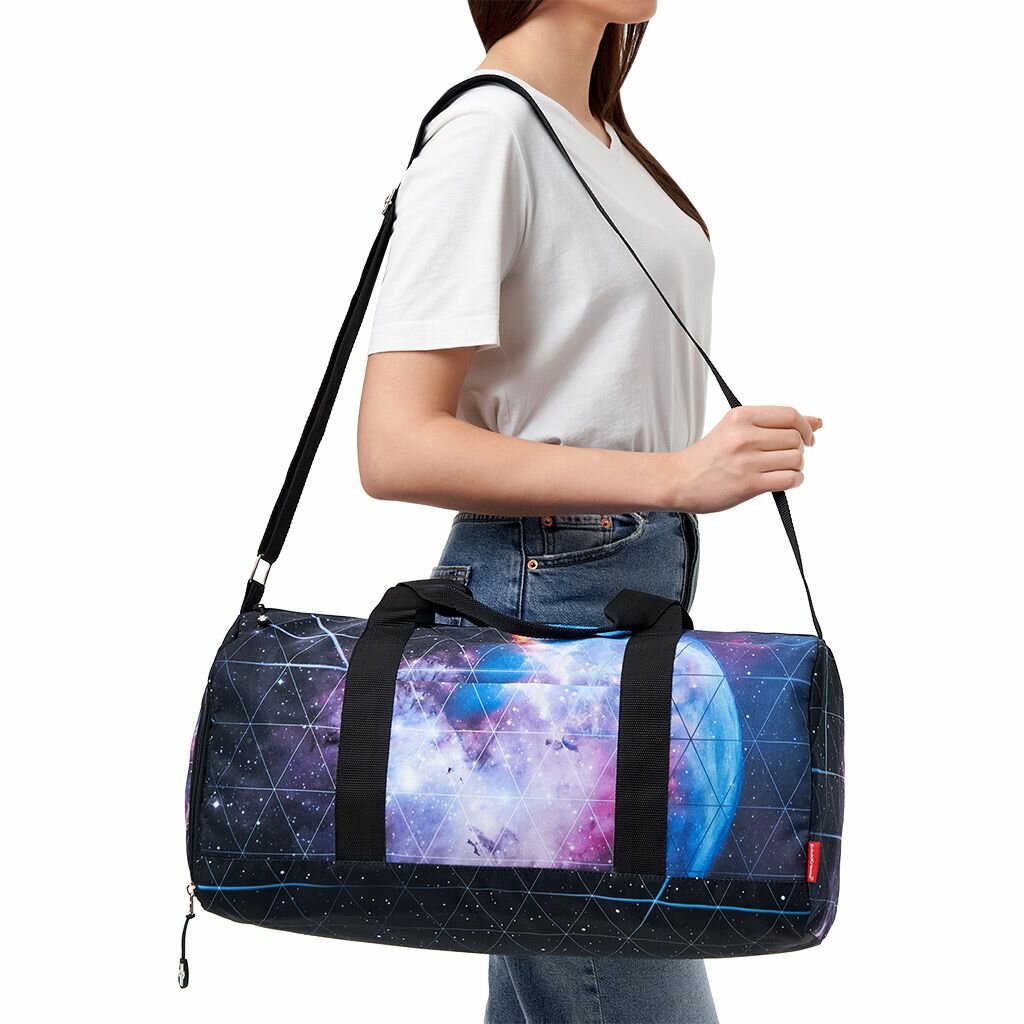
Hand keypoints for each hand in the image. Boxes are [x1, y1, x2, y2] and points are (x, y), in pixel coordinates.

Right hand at [670, 406, 821, 513]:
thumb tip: (818, 422)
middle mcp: (744, 436)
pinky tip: (781, 481)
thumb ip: (776, 423)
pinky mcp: (748, 484)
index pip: (790, 415)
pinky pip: (790, 479)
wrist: (678, 480)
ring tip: (779, 470)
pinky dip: (794, 480)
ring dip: (796, 467)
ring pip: (796, 459)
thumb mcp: (737, 429)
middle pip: (795, 438)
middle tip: (783, 458)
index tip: (807, 437)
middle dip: (798, 450)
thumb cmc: (709, 456)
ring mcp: (746, 460)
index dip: (805, 427)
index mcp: (740, 416)